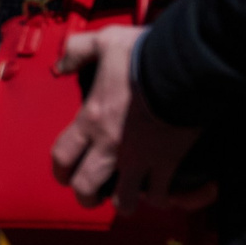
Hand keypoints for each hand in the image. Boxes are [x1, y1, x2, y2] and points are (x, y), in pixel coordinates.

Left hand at [49, 25, 208, 209]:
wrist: (185, 68)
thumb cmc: (144, 55)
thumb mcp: (105, 42)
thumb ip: (79, 50)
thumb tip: (63, 62)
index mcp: (91, 119)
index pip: (62, 156)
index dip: (60, 170)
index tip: (65, 174)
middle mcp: (109, 146)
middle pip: (85, 187)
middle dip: (86, 196)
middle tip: (91, 195)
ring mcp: (139, 158)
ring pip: (123, 199)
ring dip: (123, 202)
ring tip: (125, 199)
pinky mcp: (168, 162)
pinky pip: (161, 194)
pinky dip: (160, 199)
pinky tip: (160, 196)